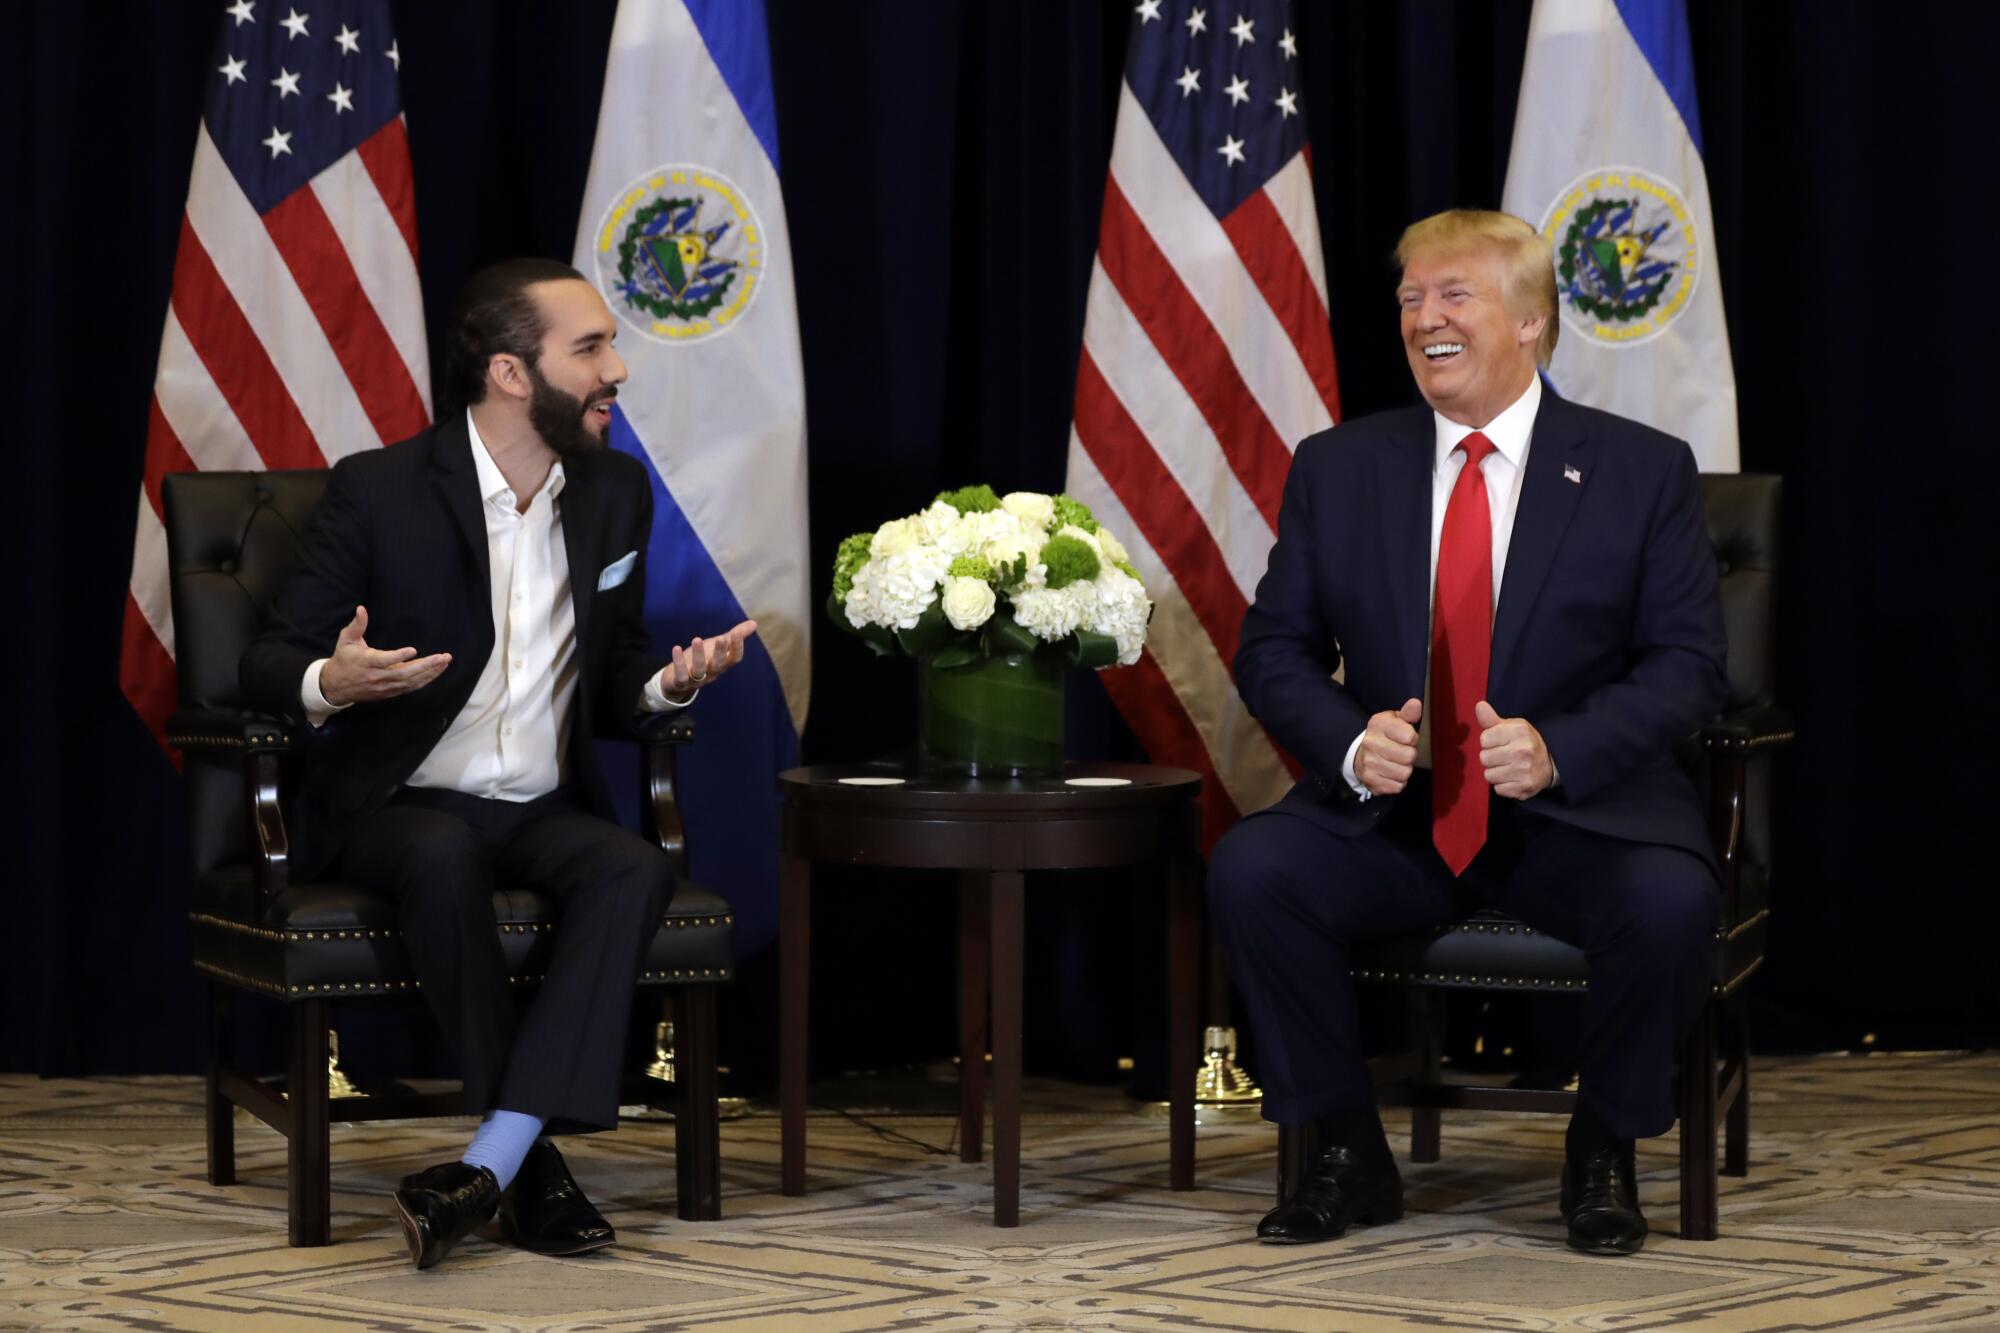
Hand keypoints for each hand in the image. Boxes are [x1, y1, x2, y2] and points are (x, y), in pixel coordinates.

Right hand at [318, 606, 450, 705]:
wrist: (336, 686)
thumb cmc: (344, 659)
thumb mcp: (346, 639)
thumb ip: (356, 625)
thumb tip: (361, 609)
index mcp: (366, 661)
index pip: (384, 660)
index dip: (398, 656)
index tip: (413, 650)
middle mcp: (377, 676)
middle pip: (404, 673)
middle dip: (425, 666)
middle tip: (442, 657)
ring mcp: (385, 686)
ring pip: (410, 682)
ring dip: (430, 673)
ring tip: (445, 662)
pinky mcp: (390, 692)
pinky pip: (410, 687)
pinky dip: (425, 680)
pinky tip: (437, 671)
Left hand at [658, 619, 758, 698]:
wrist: (678, 681)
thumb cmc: (703, 659)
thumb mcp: (719, 646)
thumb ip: (735, 635)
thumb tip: (754, 623)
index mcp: (722, 664)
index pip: (734, 658)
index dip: (737, 647)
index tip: (736, 633)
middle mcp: (711, 672)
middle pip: (719, 665)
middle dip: (720, 652)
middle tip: (720, 638)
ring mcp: (696, 679)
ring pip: (699, 670)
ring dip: (699, 656)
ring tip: (697, 639)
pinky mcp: (680, 682)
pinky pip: (681, 675)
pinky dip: (679, 663)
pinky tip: (676, 648)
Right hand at [1354, 698, 1423, 795]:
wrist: (1360, 756)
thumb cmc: (1385, 736)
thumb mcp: (1395, 721)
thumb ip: (1408, 714)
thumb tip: (1416, 703)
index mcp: (1378, 724)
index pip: (1410, 736)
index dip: (1412, 739)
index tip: (1405, 738)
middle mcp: (1371, 743)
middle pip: (1409, 756)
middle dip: (1409, 755)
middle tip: (1402, 752)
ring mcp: (1369, 764)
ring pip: (1405, 773)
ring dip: (1404, 770)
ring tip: (1396, 763)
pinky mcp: (1371, 781)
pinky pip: (1398, 786)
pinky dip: (1398, 782)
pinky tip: (1390, 774)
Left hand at [1476, 700, 1553, 798]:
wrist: (1550, 762)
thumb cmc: (1524, 742)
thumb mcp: (1511, 727)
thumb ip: (1492, 719)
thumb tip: (1479, 706)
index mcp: (1519, 731)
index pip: (1484, 739)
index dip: (1489, 741)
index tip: (1500, 742)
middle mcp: (1522, 750)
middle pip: (1484, 758)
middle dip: (1491, 757)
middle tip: (1504, 756)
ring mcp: (1524, 770)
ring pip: (1489, 775)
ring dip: (1495, 772)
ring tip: (1508, 767)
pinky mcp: (1524, 788)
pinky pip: (1498, 789)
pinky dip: (1503, 785)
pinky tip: (1513, 778)